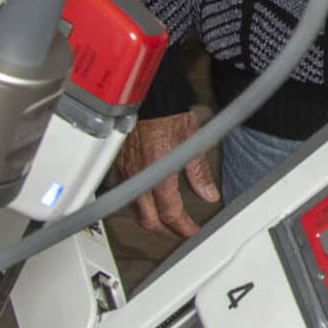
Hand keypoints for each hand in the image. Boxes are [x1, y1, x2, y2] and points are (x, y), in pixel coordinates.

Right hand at [112, 113, 218, 239]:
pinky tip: (148, 196)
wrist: (145, 95)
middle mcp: (139, 177)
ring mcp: (126, 172)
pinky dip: (139, 200)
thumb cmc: (166, 111)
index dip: (183, 227)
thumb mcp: (191, 141)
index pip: (171, 213)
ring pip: (135, 207)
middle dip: (165, 229)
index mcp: (159, 174)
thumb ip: (198, 172)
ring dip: (151, 216)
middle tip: (180, 229)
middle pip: (149, 219)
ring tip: (166, 216)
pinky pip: (126, 191)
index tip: (192, 232)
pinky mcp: (119, 164)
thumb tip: (208, 193)